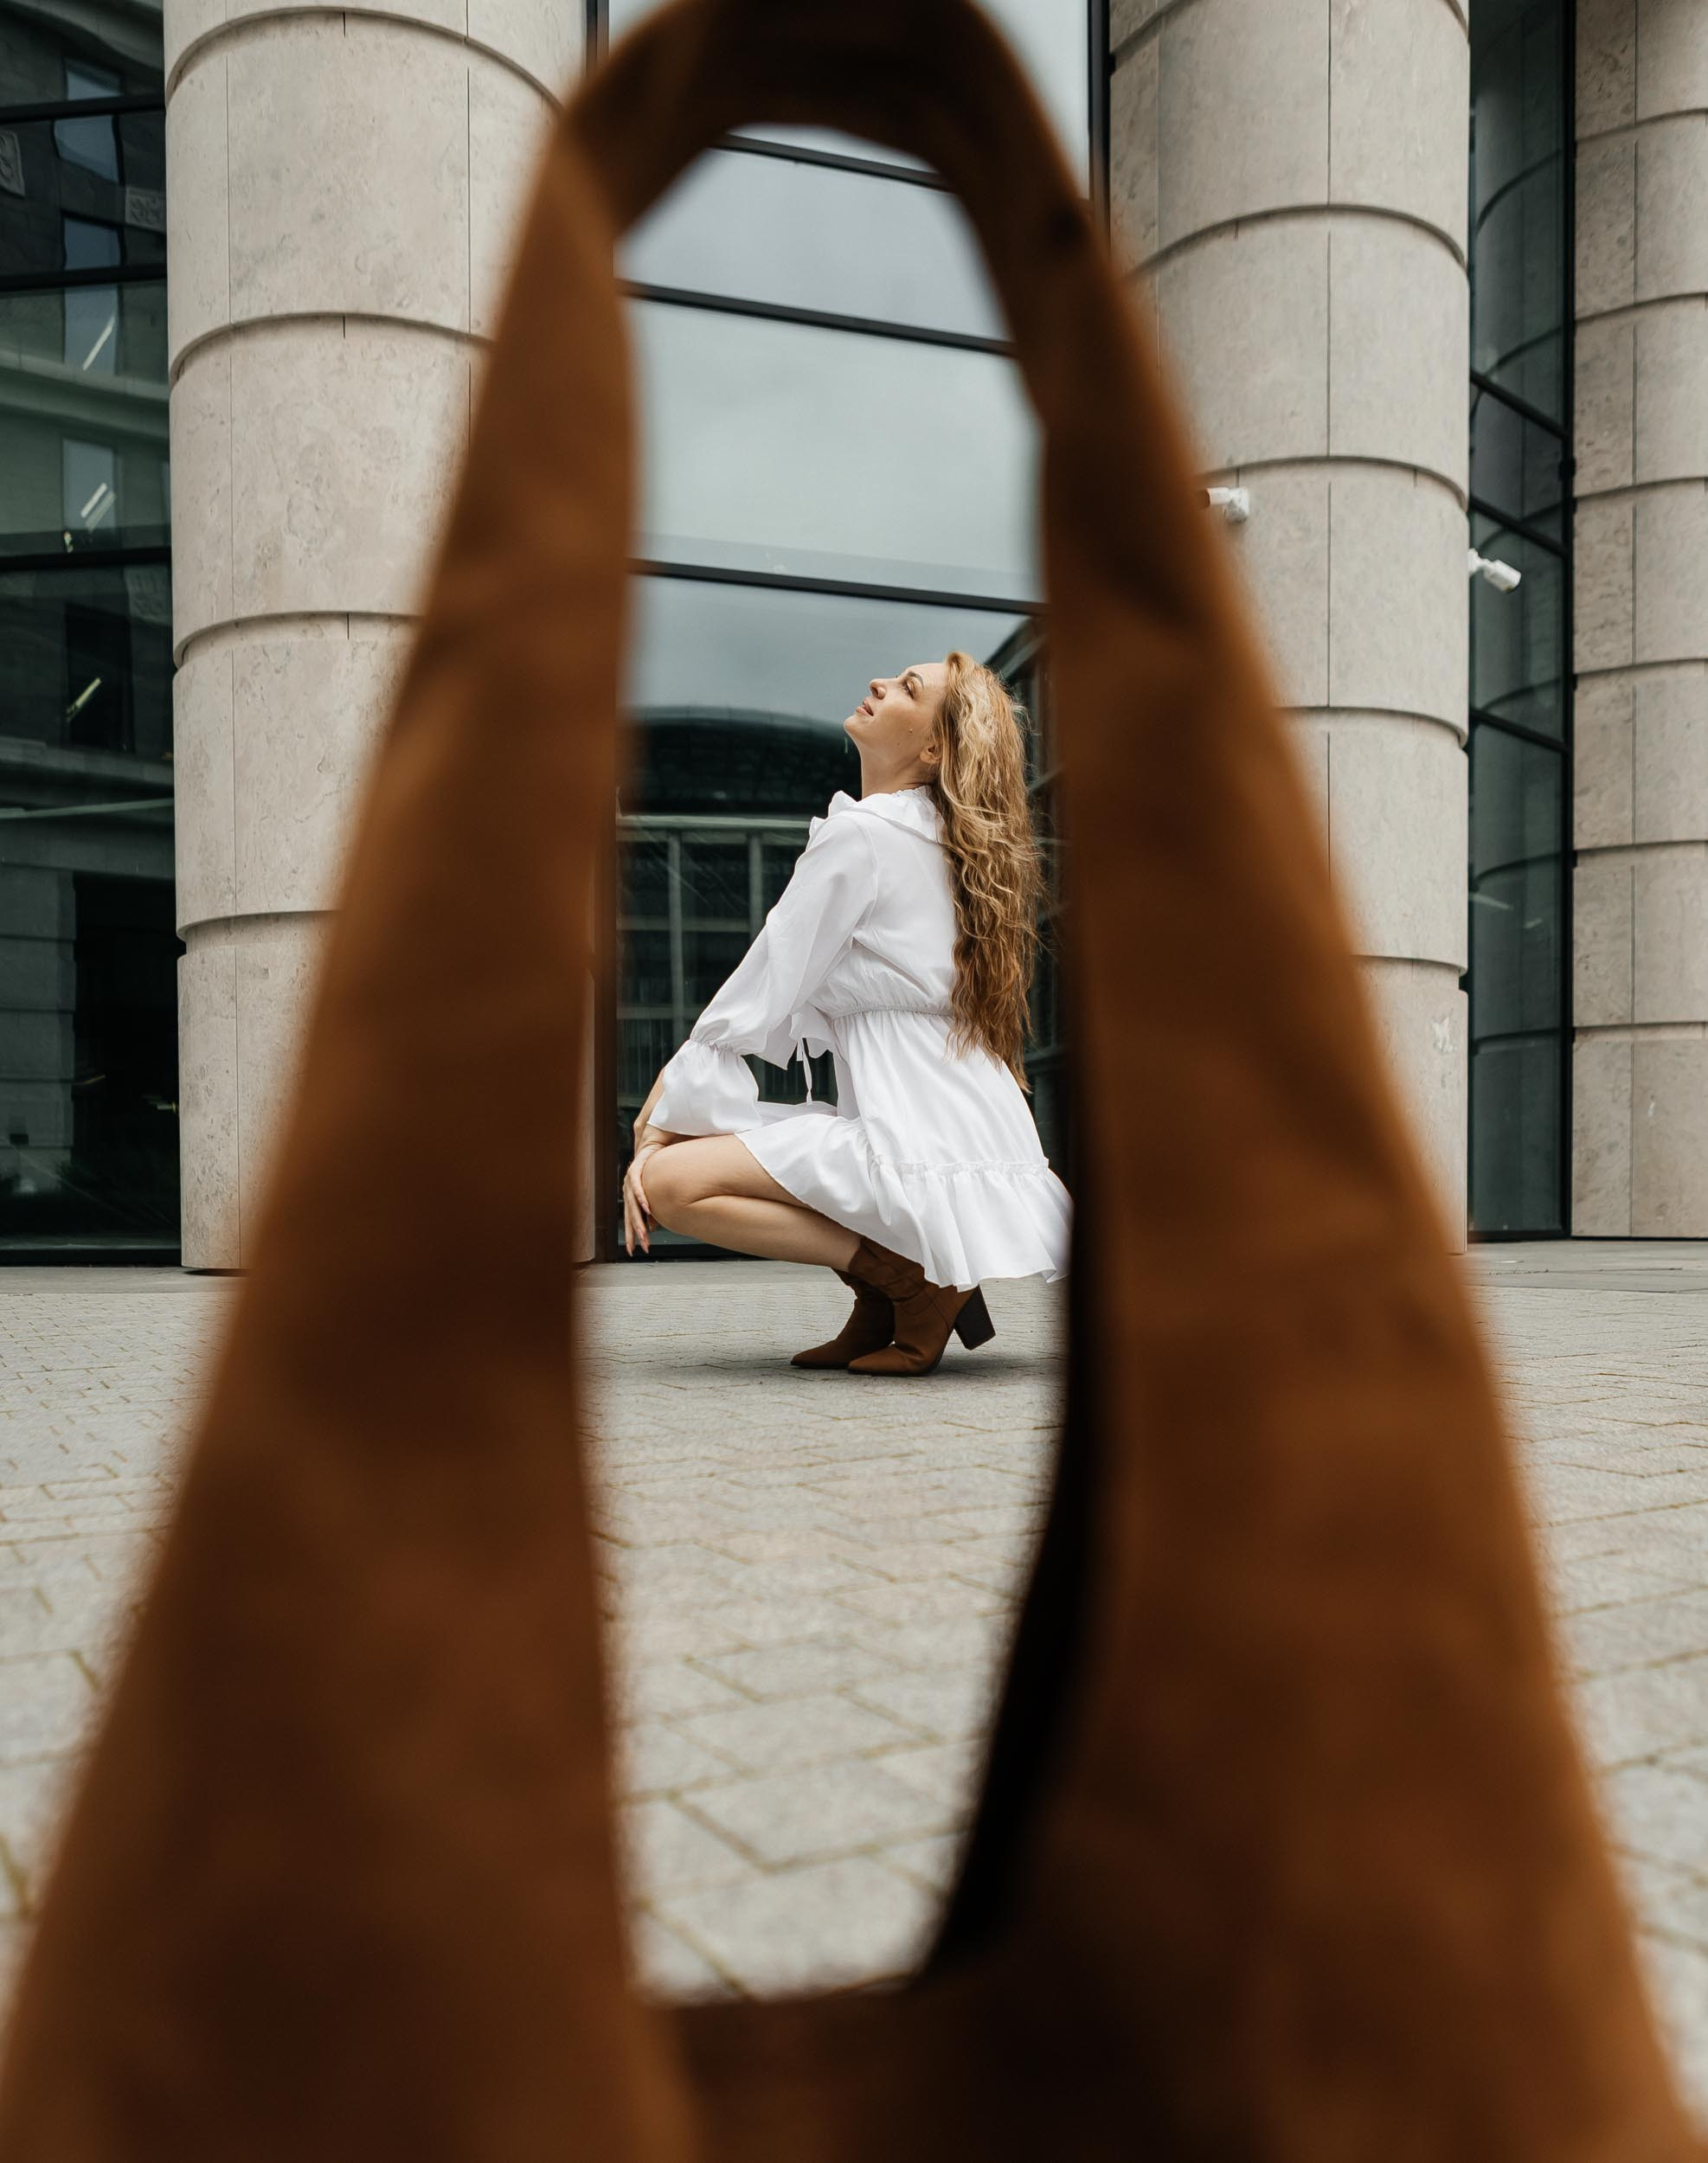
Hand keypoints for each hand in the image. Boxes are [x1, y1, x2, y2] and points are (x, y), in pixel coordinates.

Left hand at [623, 1141, 661, 1256]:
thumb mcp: (659, 1193)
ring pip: (633, 1204)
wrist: (658, 1141)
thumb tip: (652, 1227)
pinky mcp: (636, 1168)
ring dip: (638, 1220)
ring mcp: (631, 1179)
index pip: (632, 1219)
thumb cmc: (661, 1166)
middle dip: (634, 1234)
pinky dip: (641, 1198)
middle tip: (637, 1249)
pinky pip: (638, 1186)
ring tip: (642, 1235)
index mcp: (633, 1196)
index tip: (634, 1250)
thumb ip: (654, 1210)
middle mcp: (629, 1189)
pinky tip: (646, 1209)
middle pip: (630, 1216)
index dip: (632, 1235)